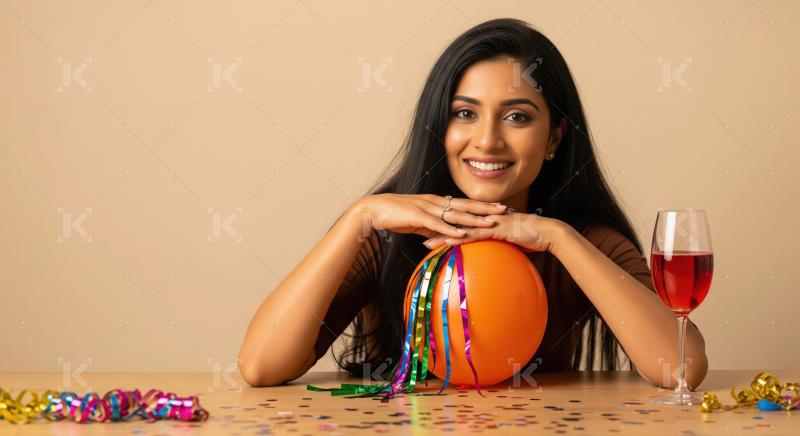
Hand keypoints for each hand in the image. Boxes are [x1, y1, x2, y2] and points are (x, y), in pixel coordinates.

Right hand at [352, 193, 508, 239]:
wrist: (374, 210)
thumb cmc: (395, 215)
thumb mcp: (418, 222)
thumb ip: (432, 228)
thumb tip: (445, 236)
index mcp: (436, 201)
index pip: (464, 203)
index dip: (481, 205)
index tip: (498, 207)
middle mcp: (435, 202)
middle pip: (465, 205)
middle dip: (486, 208)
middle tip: (504, 210)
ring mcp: (427, 208)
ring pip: (455, 214)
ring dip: (474, 218)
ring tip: (490, 223)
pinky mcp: (417, 217)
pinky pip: (437, 224)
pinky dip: (450, 229)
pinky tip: (462, 234)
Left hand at [422, 210, 565, 253]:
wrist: (549, 233)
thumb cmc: (533, 237)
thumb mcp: (511, 241)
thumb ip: (499, 244)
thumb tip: (493, 255)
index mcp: (486, 218)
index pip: (459, 220)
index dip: (442, 224)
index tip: (425, 228)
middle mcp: (485, 217)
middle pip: (454, 221)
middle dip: (435, 227)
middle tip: (417, 232)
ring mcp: (490, 223)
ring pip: (460, 228)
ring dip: (442, 235)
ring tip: (425, 243)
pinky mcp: (496, 230)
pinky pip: (474, 236)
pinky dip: (459, 240)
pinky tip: (447, 245)